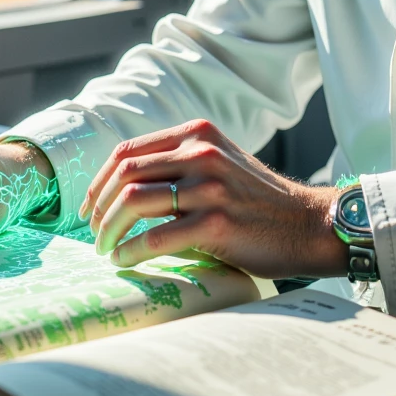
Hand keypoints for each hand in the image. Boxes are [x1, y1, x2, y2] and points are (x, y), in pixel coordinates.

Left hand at [80, 119, 348, 280]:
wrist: (307, 224)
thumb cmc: (257, 202)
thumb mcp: (220, 163)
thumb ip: (180, 162)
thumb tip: (120, 187)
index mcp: (198, 134)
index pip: (127, 150)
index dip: (98, 182)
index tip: (89, 209)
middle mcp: (202, 152)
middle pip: (124, 173)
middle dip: (99, 208)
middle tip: (94, 234)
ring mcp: (210, 186)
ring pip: (133, 201)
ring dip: (108, 231)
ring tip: (106, 250)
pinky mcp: (216, 223)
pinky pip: (154, 238)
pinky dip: (130, 252)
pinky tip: (124, 261)